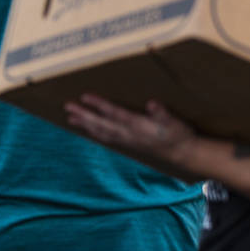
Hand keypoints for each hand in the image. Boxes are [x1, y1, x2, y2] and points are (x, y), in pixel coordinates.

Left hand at [64, 94, 196, 169]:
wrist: (182, 154)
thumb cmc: (178, 134)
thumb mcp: (174, 122)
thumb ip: (162, 114)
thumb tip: (153, 104)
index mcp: (138, 126)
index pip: (114, 113)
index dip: (99, 105)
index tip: (84, 96)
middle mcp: (128, 134)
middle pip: (101, 123)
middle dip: (83, 115)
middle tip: (67, 106)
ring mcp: (126, 140)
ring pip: (100, 132)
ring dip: (84, 124)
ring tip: (70, 117)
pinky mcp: (127, 144)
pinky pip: (105, 138)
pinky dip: (93, 133)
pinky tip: (86, 129)